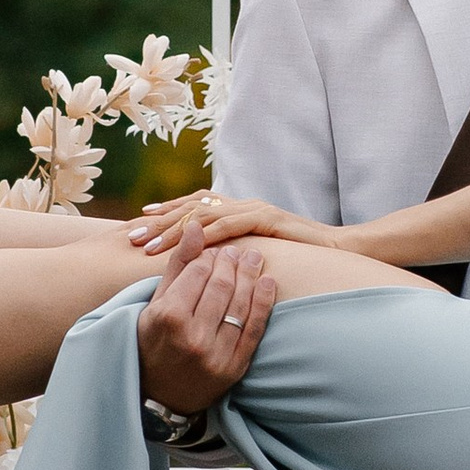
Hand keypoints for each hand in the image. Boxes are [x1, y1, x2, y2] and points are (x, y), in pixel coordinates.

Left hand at [127, 192, 341, 256]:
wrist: (337, 247)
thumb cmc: (299, 256)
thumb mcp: (257, 254)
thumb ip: (235, 252)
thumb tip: (209, 265)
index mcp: (238, 210)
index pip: (194, 207)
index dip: (166, 213)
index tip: (139, 222)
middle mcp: (241, 204)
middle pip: (191, 208)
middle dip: (159, 222)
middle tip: (132, 236)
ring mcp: (253, 209)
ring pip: (203, 216)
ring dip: (173, 231)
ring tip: (149, 246)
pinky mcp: (266, 218)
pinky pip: (230, 224)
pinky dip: (206, 234)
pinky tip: (187, 244)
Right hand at [136, 229, 275, 413]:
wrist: (160, 396)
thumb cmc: (153, 341)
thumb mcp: (156, 303)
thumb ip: (178, 264)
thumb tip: (195, 225)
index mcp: (169, 317)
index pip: (198, 273)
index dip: (210, 257)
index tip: (215, 251)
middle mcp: (193, 337)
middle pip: (222, 286)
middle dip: (232, 263)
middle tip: (238, 251)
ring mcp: (216, 355)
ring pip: (240, 304)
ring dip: (251, 276)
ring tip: (254, 258)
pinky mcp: (234, 368)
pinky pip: (254, 329)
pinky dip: (264, 303)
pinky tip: (268, 282)